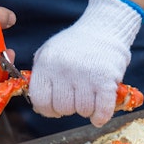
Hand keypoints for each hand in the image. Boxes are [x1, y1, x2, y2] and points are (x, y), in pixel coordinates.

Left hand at [29, 0, 142, 126]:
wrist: (104, 27)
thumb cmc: (75, 44)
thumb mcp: (49, 52)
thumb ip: (40, 76)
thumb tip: (38, 105)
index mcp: (46, 63)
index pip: (40, 101)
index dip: (47, 109)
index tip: (55, 107)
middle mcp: (64, 70)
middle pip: (62, 108)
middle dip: (69, 108)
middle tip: (76, 97)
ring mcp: (85, 75)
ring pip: (82, 111)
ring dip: (87, 109)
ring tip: (90, 96)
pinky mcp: (106, 79)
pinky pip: (101, 110)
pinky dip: (101, 116)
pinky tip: (99, 114)